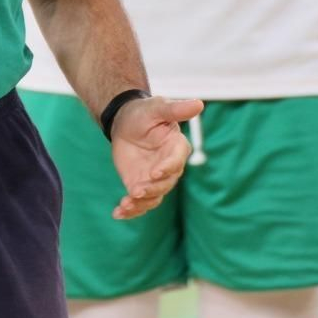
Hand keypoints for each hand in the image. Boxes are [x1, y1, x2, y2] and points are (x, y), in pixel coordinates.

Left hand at [108, 96, 202, 218]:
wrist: (125, 123)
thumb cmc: (144, 113)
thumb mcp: (157, 108)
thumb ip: (176, 109)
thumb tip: (199, 104)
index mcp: (177, 148)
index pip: (176, 161)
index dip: (167, 168)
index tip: (154, 172)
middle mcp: (170, 167)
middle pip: (166, 184)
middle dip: (152, 189)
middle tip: (136, 191)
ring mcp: (156, 179)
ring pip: (154, 197)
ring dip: (140, 204)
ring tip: (125, 205)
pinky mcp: (141, 186)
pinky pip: (140, 203)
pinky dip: (130, 210)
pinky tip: (118, 214)